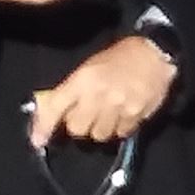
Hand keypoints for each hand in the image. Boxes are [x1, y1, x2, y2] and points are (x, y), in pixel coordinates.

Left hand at [30, 38, 175, 149]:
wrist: (156, 54)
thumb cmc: (120, 57)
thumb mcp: (90, 66)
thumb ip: (73, 89)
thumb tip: (52, 111)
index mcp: (83, 79)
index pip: (55, 107)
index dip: (43, 126)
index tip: (38, 141)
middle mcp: (98, 96)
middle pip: (77, 128)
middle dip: (79, 125)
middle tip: (86, 115)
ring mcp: (119, 107)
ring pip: (99, 135)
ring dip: (99, 129)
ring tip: (107, 116)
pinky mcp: (136, 115)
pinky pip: (121, 133)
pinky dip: (119, 128)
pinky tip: (123, 116)